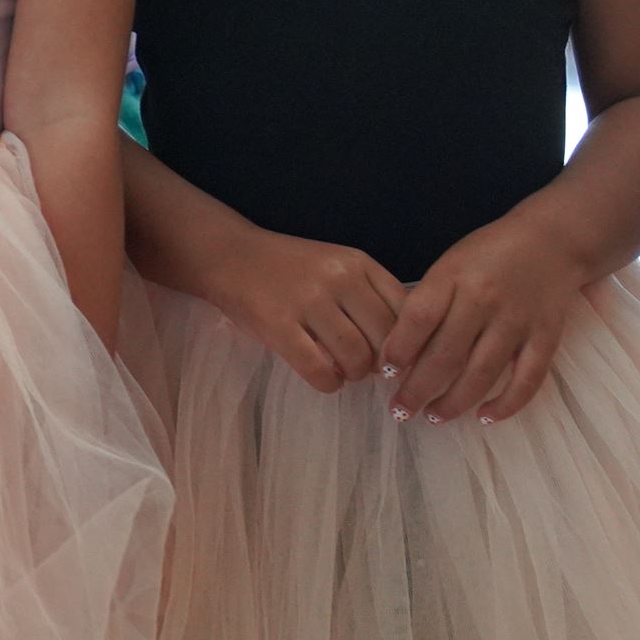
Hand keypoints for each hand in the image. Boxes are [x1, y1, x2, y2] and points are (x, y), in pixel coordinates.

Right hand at [206, 224, 407, 395]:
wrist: (230, 256)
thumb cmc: (288, 267)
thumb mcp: (336, 266)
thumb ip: (369, 294)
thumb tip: (401, 348)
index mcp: (358, 263)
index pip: (407, 311)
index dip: (409, 342)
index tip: (398, 356)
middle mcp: (339, 279)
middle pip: (386, 339)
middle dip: (382, 363)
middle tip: (367, 367)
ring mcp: (308, 301)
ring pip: (356, 357)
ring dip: (355, 374)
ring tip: (343, 370)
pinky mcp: (279, 326)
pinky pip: (320, 371)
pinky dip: (329, 384)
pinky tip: (325, 377)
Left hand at [382, 216, 579, 425]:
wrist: (551, 241)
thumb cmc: (487, 255)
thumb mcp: (448, 266)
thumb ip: (427, 303)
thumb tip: (397, 353)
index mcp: (452, 277)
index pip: (418, 319)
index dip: (398, 350)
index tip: (385, 374)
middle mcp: (484, 300)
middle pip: (445, 355)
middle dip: (418, 389)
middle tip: (400, 410)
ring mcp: (517, 321)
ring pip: (482, 374)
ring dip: (454, 403)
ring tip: (433, 417)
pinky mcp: (546, 337)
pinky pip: (527, 379)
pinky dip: (507, 404)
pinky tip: (485, 417)